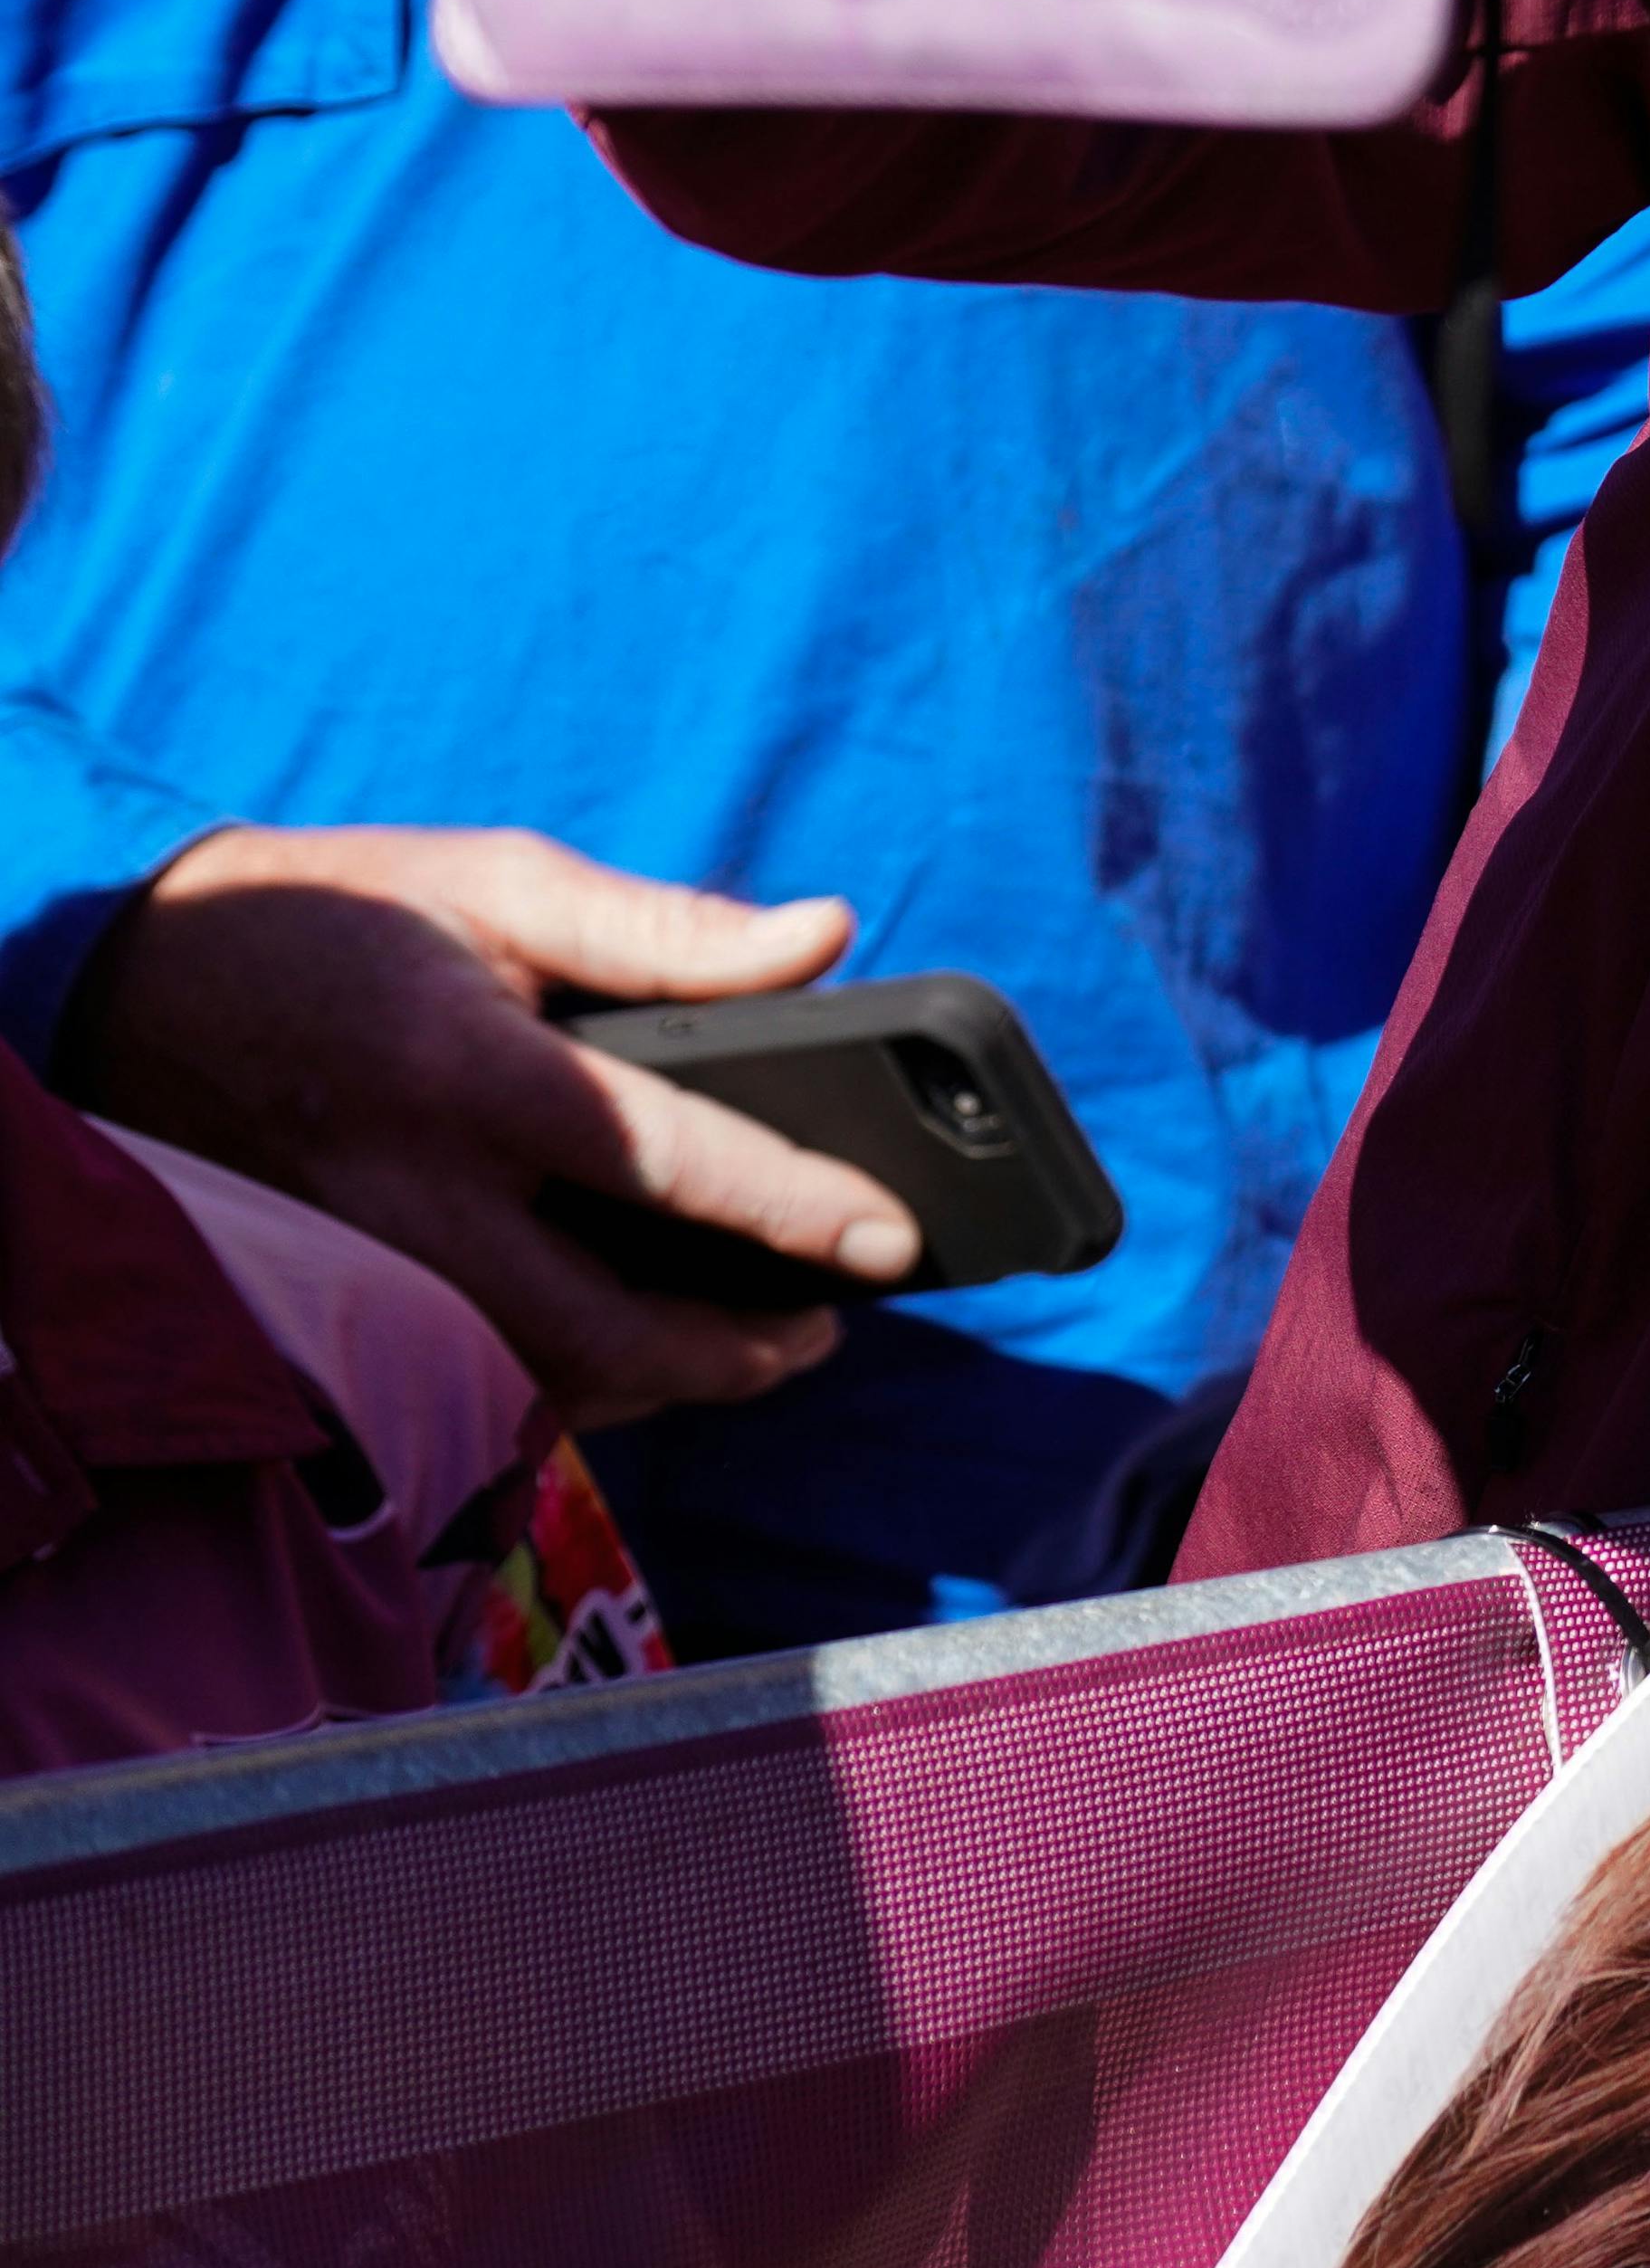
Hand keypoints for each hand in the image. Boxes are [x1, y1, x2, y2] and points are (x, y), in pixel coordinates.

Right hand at [51, 824, 913, 1418]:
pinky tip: (632, 1350)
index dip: (796, 1207)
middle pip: (600, 1329)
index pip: (668, 1159)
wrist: (138, 983)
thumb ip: (670, 929)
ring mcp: (360, 1267)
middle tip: (824, 1326)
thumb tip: (826, 936)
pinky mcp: (330, 1302)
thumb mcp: (503, 883)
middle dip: (733, 1355)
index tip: (893, 1242)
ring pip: (532, 1380)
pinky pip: (464, 1377)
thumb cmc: (343, 921)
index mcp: (472, 1075)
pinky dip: (564, 1383)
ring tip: (753, 1344)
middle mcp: (411, 1194)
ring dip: (655, 1383)